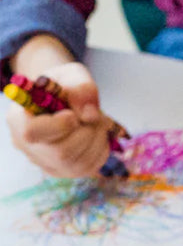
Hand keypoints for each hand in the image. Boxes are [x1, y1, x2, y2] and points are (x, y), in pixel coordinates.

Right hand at [6, 61, 112, 176]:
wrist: (64, 99)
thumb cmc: (64, 86)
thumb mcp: (72, 74)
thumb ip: (80, 87)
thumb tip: (89, 115)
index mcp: (18, 118)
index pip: (33, 133)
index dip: (60, 126)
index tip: (73, 114)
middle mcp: (26, 146)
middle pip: (61, 153)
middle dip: (87, 132)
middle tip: (93, 115)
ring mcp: (45, 163)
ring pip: (78, 163)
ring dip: (97, 139)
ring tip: (95, 122)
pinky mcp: (63, 171)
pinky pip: (89, 168)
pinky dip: (101, 150)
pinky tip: (95, 134)